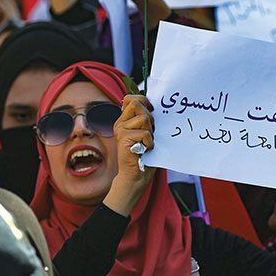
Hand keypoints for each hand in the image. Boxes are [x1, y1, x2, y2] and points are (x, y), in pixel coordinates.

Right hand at [104, 95, 155, 215]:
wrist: (135, 177)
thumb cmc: (144, 156)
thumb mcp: (146, 133)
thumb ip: (147, 120)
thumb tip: (155, 106)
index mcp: (125, 120)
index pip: (131, 98)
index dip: (144, 101)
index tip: (151, 112)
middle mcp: (120, 123)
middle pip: (136, 104)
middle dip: (149, 116)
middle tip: (150, 131)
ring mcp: (120, 130)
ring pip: (143, 118)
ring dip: (151, 131)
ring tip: (147, 143)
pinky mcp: (123, 138)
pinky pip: (145, 133)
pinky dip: (150, 142)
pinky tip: (146, 150)